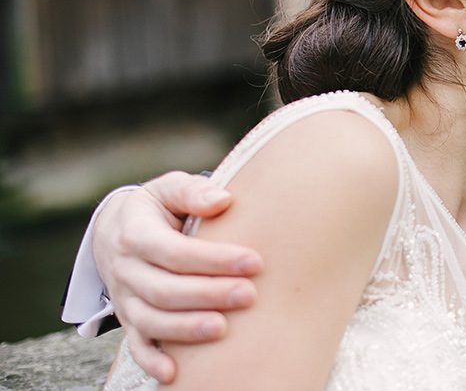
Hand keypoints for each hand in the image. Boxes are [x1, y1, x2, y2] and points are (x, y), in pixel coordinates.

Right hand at [95, 171, 262, 382]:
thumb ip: (193, 191)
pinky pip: (136, 345)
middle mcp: (126, 269)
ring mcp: (125, 298)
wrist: (116, 231)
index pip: (176, 251)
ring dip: (186, 328)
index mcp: (136, 234)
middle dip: (208, 295)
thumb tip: (223, 200)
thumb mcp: (169, 188)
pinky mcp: (129, 320)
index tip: (255, 262)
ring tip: (223, 329)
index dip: (214, 260)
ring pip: (151, 320)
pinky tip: (175, 375)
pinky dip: (152, 361)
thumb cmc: (159, 208)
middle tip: (249, 295)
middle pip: (165, 289)